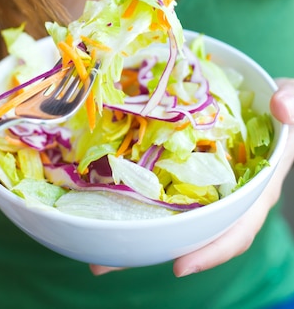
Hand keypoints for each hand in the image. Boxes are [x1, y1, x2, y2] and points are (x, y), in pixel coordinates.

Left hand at [90, 79, 293, 276]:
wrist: (268, 97)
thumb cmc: (286, 107)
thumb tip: (281, 107)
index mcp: (256, 186)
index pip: (239, 225)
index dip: (214, 249)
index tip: (180, 266)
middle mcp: (227, 191)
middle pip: (191, 228)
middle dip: (151, 248)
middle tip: (103, 264)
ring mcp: (204, 181)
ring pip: (169, 210)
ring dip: (133, 225)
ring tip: (90, 243)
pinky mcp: (185, 165)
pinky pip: (160, 183)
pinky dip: (133, 192)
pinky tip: (101, 194)